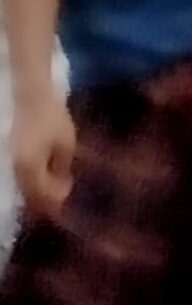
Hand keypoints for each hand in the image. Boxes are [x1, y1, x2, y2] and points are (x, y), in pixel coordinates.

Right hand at [10, 91, 73, 220]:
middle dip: (47, 201)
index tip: (68, 205)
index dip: (55, 202)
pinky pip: (22, 178)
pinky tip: (47, 179)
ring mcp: (11, 163)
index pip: (41, 195)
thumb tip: (62, 188)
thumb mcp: (65, 145)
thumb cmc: (52, 119)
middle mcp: (15, 169)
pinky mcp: (12, 157)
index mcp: (29, 167)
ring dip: (40, 193)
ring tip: (58, 191)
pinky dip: (34, 183)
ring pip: (24, 188)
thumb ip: (62, 169)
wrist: (32, 99)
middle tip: (64, 201)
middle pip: (30, 195)